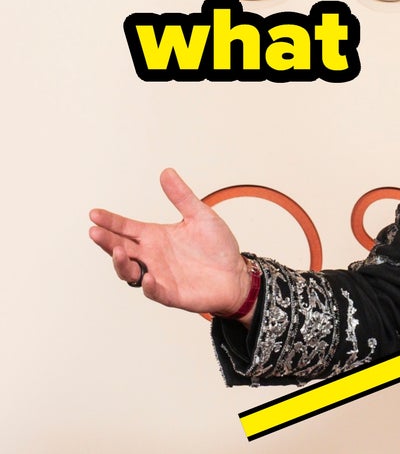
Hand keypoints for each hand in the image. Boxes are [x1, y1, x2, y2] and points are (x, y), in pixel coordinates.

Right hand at [88, 168, 252, 318]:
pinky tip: (148, 277)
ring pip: (130, 272)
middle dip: (106, 241)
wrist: (237, 275)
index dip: (110, 222)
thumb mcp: (201, 216)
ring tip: (118, 251)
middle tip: (95, 232)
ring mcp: (160, 276)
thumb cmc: (218, 247)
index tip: (94, 214)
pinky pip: (155, 292)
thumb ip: (182, 196)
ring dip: (121, 263)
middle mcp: (152, 256)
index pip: (126, 228)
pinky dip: (150, 286)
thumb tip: (167, 172)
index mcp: (155, 237)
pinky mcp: (172, 293)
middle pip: (121, 249)